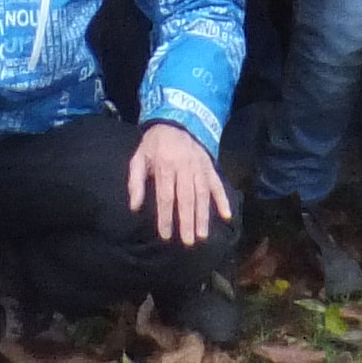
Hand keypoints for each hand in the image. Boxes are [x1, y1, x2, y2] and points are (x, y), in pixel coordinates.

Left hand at [127, 122, 233, 247]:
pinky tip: (226, 216)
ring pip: (202, 195)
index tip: (166, 235)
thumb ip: (136, 182)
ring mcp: (199, 167)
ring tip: (202, 235)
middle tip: (188, 242)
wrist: (176, 120)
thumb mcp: (139, 157)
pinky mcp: (210, 166)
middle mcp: (184, 168)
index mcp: (165, 166)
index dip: (166, 217)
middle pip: (186, 198)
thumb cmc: (155, 144)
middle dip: (187, 221)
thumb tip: (134, 207)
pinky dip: (223, 200)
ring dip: (203, 216)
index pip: (165, 196)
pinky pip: (217, 184)